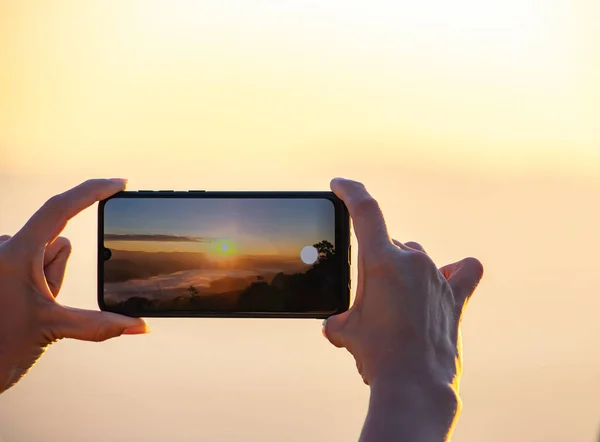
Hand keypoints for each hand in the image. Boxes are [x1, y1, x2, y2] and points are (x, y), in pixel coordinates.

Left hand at [0, 179, 149, 393]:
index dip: (92, 191)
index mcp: (16, 253)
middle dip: (58, 273)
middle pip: (57, 244)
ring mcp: (0, 256)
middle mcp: (5, 248)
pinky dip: (37, 280)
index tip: (119, 184)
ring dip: (47, 279)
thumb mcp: (53, 329)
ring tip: (27, 306)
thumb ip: (102, 325)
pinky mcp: (0, 264)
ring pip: (46, 255)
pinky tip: (20, 303)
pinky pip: (33, 262)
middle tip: (42, 303)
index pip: (60, 208)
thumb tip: (139, 326)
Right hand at [323, 178, 483, 440]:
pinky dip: (452, 271)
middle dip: (374, 263)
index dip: (350, 190)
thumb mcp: (346, 332)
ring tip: (394, 305)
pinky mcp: (455, 296)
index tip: (339, 184)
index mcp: (382, 261)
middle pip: (388, 243)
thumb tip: (335, 324)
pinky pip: (462, 271)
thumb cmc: (378, 355)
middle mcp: (413, 260)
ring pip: (413, 256)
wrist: (415, 384)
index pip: (366, 209)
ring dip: (401, 270)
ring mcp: (437, 276)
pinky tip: (448, 276)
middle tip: (367, 296)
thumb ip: (339, 319)